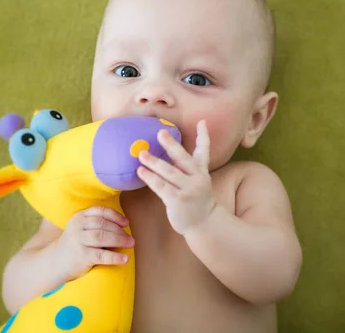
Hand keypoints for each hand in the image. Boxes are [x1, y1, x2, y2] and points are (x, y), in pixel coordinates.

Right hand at [54, 206, 133, 281]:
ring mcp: (78, 241)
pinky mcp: (81, 256)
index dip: (115, 215)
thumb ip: (97, 224)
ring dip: (119, 240)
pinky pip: (101, 255)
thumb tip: (123, 226)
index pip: (100, 211)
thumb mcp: (81, 228)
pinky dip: (114, 257)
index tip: (126, 223)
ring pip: (102, 237)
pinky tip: (124, 259)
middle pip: (102, 224)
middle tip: (130, 238)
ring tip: (131, 244)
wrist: (56, 262)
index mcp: (79, 217)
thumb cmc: (76, 244)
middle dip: (119, 231)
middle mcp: (77, 226)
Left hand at [137, 120, 215, 234]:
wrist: (204, 223)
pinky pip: (162, 187)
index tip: (202, 121)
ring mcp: (189, 190)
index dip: (203, 136)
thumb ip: (188, 165)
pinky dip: (151, 179)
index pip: (204, 150)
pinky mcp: (178, 200)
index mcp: (201, 171)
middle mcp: (198, 178)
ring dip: (155, 163)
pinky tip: (141, 172)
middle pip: (183, 158)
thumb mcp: (197, 179)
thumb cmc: (195, 198)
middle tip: (160, 132)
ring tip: (142, 154)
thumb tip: (173, 148)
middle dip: (171, 145)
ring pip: (169, 173)